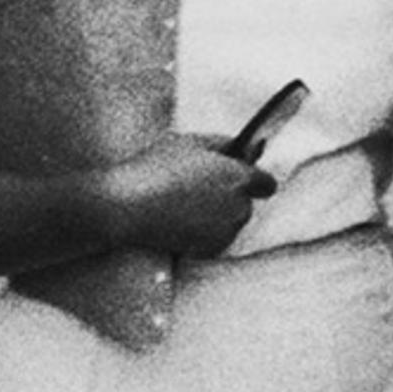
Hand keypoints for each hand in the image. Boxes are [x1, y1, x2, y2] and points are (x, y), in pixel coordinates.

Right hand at [95, 133, 274, 259]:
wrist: (126, 208)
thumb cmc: (155, 169)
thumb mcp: (190, 142)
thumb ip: (225, 143)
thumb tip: (253, 147)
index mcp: (238, 178)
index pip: (266, 183)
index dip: (252, 179)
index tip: (233, 177)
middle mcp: (238, 208)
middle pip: (245, 204)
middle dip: (228, 197)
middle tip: (194, 186)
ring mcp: (225, 232)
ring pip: (229, 223)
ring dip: (215, 216)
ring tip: (180, 203)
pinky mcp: (209, 250)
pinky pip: (214, 240)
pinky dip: (201, 233)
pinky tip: (177, 221)